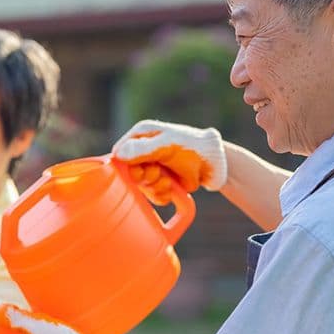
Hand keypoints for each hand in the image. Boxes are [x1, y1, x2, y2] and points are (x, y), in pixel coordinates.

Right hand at [112, 120, 226, 194]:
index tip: (140, 168)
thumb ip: (142, 149)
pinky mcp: (162, 183)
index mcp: (140, 136)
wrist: (215, 163)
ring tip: (168, 182)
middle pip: (129, 173)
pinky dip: (161, 196)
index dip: (126, 165)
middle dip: (143, 177)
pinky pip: (153, 196)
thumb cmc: (192, 146)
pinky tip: (171, 189)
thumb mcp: (166, 145)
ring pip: (141, 186)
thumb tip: (118, 154)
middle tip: (156, 174)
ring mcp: (153, 168)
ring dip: (154, 187)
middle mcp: (144, 152)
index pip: (119, 154)